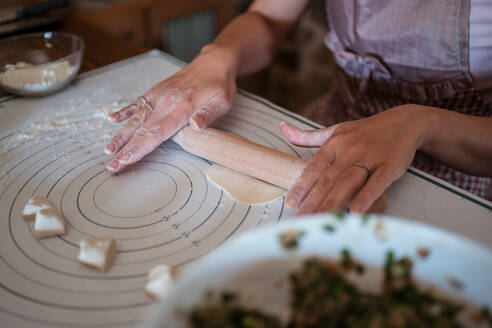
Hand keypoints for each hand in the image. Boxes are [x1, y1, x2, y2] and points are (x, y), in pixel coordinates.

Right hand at [104, 48, 236, 172]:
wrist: (214, 61)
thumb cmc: (219, 84)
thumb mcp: (222, 101)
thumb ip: (208, 115)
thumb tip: (196, 126)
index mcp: (182, 107)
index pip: (157, 133)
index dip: (140, 148)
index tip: (126, 159)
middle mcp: (166, 101)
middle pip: (142, 130)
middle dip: (126, 149)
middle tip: (112, 164)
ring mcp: (159, 96)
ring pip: (136, 119)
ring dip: (121, 135)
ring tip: (109, 149)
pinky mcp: (157, 91)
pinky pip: (138, 103)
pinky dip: (124, 111)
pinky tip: (112, 119)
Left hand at [281, 105, 435, 213]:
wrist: (404, 122)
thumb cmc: (365, 131)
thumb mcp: (336, 130)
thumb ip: (308, 136)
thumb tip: (283, 129)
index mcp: (335, 144)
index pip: (314, 167)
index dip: (302, 185)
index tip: (291, 202)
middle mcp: (350, 150)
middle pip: (328, 179)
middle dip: (313, 201)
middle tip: (301, 219)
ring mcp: (370, 157)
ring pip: (348, 182)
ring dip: (334, 202)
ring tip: (321, 220)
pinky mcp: (390, 165)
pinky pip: (377, 182)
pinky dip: (366, 196)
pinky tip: (356, 211)